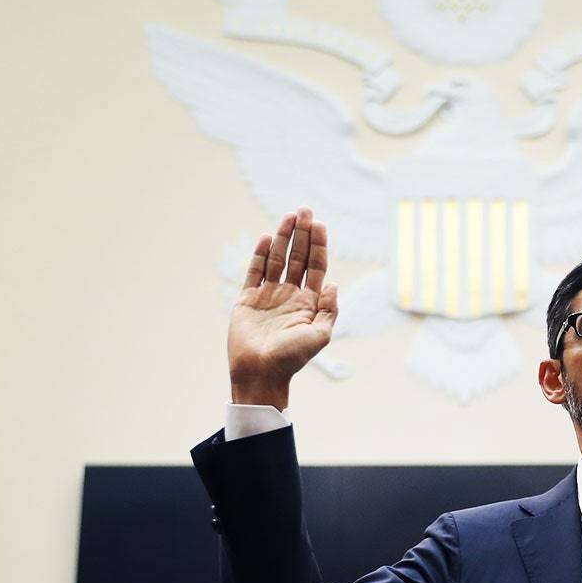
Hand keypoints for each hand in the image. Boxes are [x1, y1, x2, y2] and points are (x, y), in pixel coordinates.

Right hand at [227, 206, 337, 409]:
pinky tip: (268, 237)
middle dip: (302, 234)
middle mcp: (289, 295)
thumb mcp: (320, 335)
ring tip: (289, 216)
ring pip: (277, 259)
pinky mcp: (248, 299)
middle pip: (298, 257)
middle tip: (304, 210)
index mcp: (309, 303)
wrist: (260, 372)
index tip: (320, 224)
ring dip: (283, 237)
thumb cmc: (291, 358)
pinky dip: (260, 254)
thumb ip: (329, 310)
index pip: (316, 267)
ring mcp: (268, 296)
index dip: (318, 245)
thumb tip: (334, 283)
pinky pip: (255, 271)